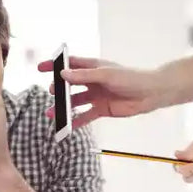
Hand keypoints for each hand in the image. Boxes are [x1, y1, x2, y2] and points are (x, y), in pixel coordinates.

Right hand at [37, 56, 168, 127]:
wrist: (151, 93)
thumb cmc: (131, 78)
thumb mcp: (106, 75)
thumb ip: (84, 76)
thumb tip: (62, 75)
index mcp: (93, 67)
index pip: (70, 65)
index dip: (55, 66)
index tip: (41, 68)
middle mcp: (92, 81)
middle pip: (70, 85)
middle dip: (58, 89)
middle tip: (52, 93)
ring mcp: (96, 96)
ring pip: (75, 102)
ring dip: (63, 107)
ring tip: (52, 113)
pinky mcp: (101, 109)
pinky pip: (85, 116)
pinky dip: (75, 121)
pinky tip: (66, 126)